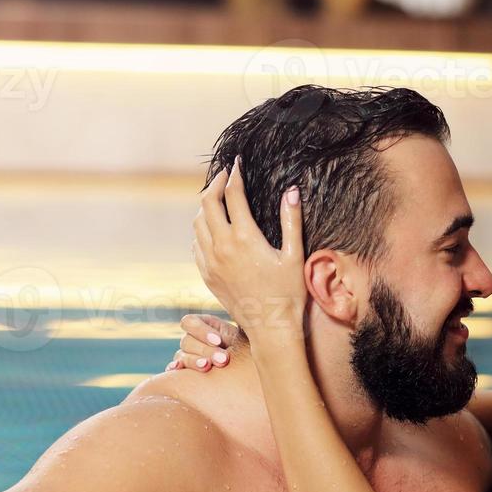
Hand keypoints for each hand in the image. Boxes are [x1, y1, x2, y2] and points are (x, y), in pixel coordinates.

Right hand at [167, 313, 238, 372]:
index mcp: (203, 324)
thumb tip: (245, 310)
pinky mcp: (185, 371)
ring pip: (182, 356)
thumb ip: (239, 323)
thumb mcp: (242, 333)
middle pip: (187, 341)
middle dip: (206, 350)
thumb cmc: (245, 348)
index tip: (219, 341)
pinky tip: (178, 368)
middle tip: (223, 359)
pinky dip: (175, 368)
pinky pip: (174, 370)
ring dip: (195, 361)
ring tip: (208, 366)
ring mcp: (186, 355)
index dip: (201, 331)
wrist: (246, 370)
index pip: (190, 322)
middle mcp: (192, 339)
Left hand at [192, 160, 307, 341]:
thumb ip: (291, 220)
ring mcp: (211, 262)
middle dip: (215, 184)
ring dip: (206, 206)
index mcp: (245, 238)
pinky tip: (213, 228)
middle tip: (226, 175)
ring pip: (197, 222)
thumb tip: (292, 190)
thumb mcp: (294, 255)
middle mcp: (222, 247)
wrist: (270, 328)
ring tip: (219, 198)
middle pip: (207, 203)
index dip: (235, 175)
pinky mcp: (207, 275)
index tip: (238, 163)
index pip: (233, 194)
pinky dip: (201, 229)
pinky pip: (196, 244)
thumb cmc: (289, 293)